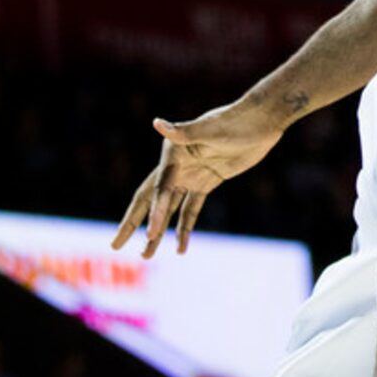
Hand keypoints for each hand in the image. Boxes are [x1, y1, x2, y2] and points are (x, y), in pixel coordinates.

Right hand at [112, 96, 286, 257]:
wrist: (261, 121)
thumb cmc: (236, 122)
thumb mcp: (212, 129)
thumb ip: (184, 132)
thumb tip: (158, 123)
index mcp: (172, 153)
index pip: (158, 190)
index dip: (153, 213)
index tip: (149, 235)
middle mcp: (176, 166)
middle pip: (151, 200)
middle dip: (134, 223)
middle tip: (115, 245)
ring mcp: (191, 175)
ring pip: (169, 210)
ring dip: (158, 232)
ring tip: (146, 256)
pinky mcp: (207, 182)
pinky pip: (191, 210)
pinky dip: (185, 228)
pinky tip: (180, 248)